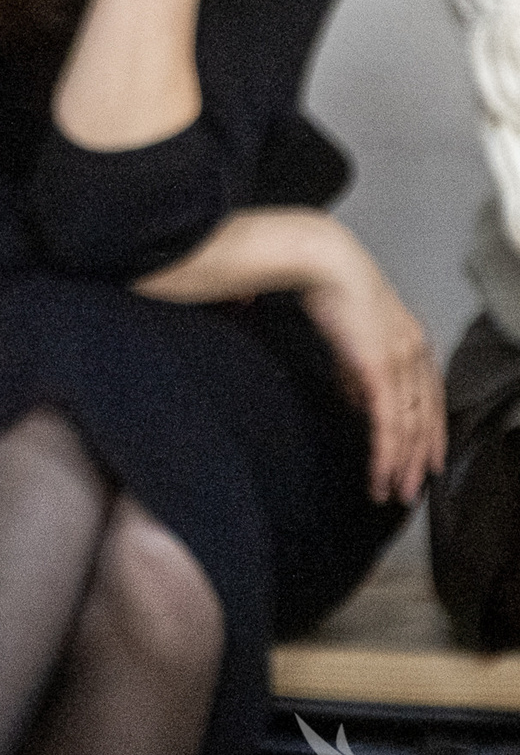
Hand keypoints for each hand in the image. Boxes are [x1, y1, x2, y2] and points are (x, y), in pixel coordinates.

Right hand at [295, 229, 443, 505]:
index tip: (428, 459)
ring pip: (410, 427)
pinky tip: (380, 471)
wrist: (324, 262)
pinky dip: (386, 453)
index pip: (430, 399)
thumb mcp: (350, 335)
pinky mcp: (380, 370)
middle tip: (411, 490)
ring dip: (402, 464)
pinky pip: (388, 423)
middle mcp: (416, 355)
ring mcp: (401, 363)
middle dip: (419, 459)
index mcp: (412, 343)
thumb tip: (358, 400)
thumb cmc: (331, 287)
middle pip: (425, 419)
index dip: (431, 432)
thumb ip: (357, 370)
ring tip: (393, 492)